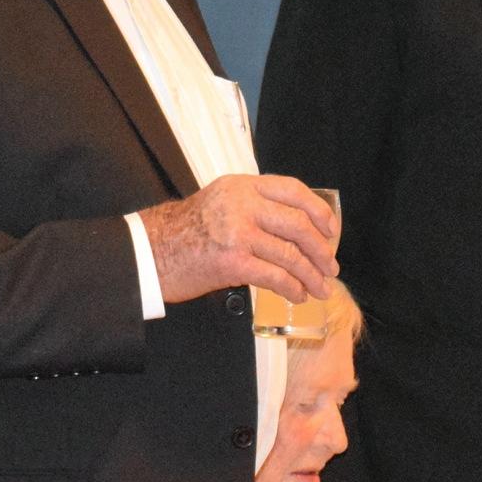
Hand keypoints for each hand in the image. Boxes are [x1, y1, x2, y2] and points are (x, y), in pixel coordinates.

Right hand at [139, 175, 338, 305]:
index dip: (318, 210)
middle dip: (321, 249)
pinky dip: (292, 288)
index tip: (330, 229)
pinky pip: (275, 276)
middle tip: (329, 266)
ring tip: (318, 289)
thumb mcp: (220, 202)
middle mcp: (241, 204)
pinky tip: (297, 295)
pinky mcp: (232, 262)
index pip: (293, 190)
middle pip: (298, 224)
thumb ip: (254, 206)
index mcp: (242, 186)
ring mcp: (237, 232)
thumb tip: (297, 228)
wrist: (151, 251)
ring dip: (311, 275)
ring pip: (290, 254)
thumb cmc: (185, 231)